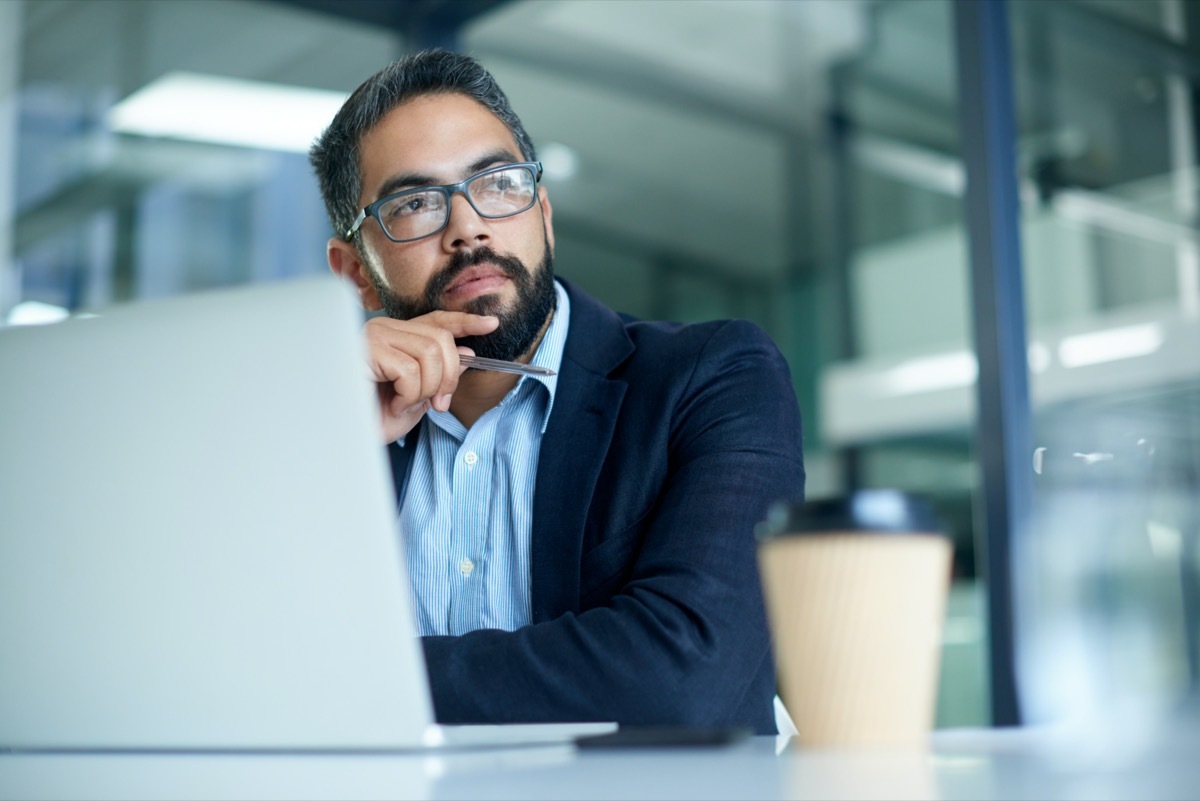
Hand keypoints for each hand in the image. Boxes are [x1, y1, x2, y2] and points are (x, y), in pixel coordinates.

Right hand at [362, 311, 498, 441]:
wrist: (344, 437)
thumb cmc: (373, 418)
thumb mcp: (418, 397)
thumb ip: (439, 374)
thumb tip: (466, 352)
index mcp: (397, 337)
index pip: (436, 320)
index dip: (465, 321)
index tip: (491, 323)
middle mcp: (385, 329)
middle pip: (441, 339)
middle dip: (448, 376)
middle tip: (437, 404)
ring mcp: (374, 336)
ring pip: (430, 354)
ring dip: (426, 389)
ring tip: (405, 405)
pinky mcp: (366, 350)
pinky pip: (410, 370)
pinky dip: (409, 395)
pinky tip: (392, 405)